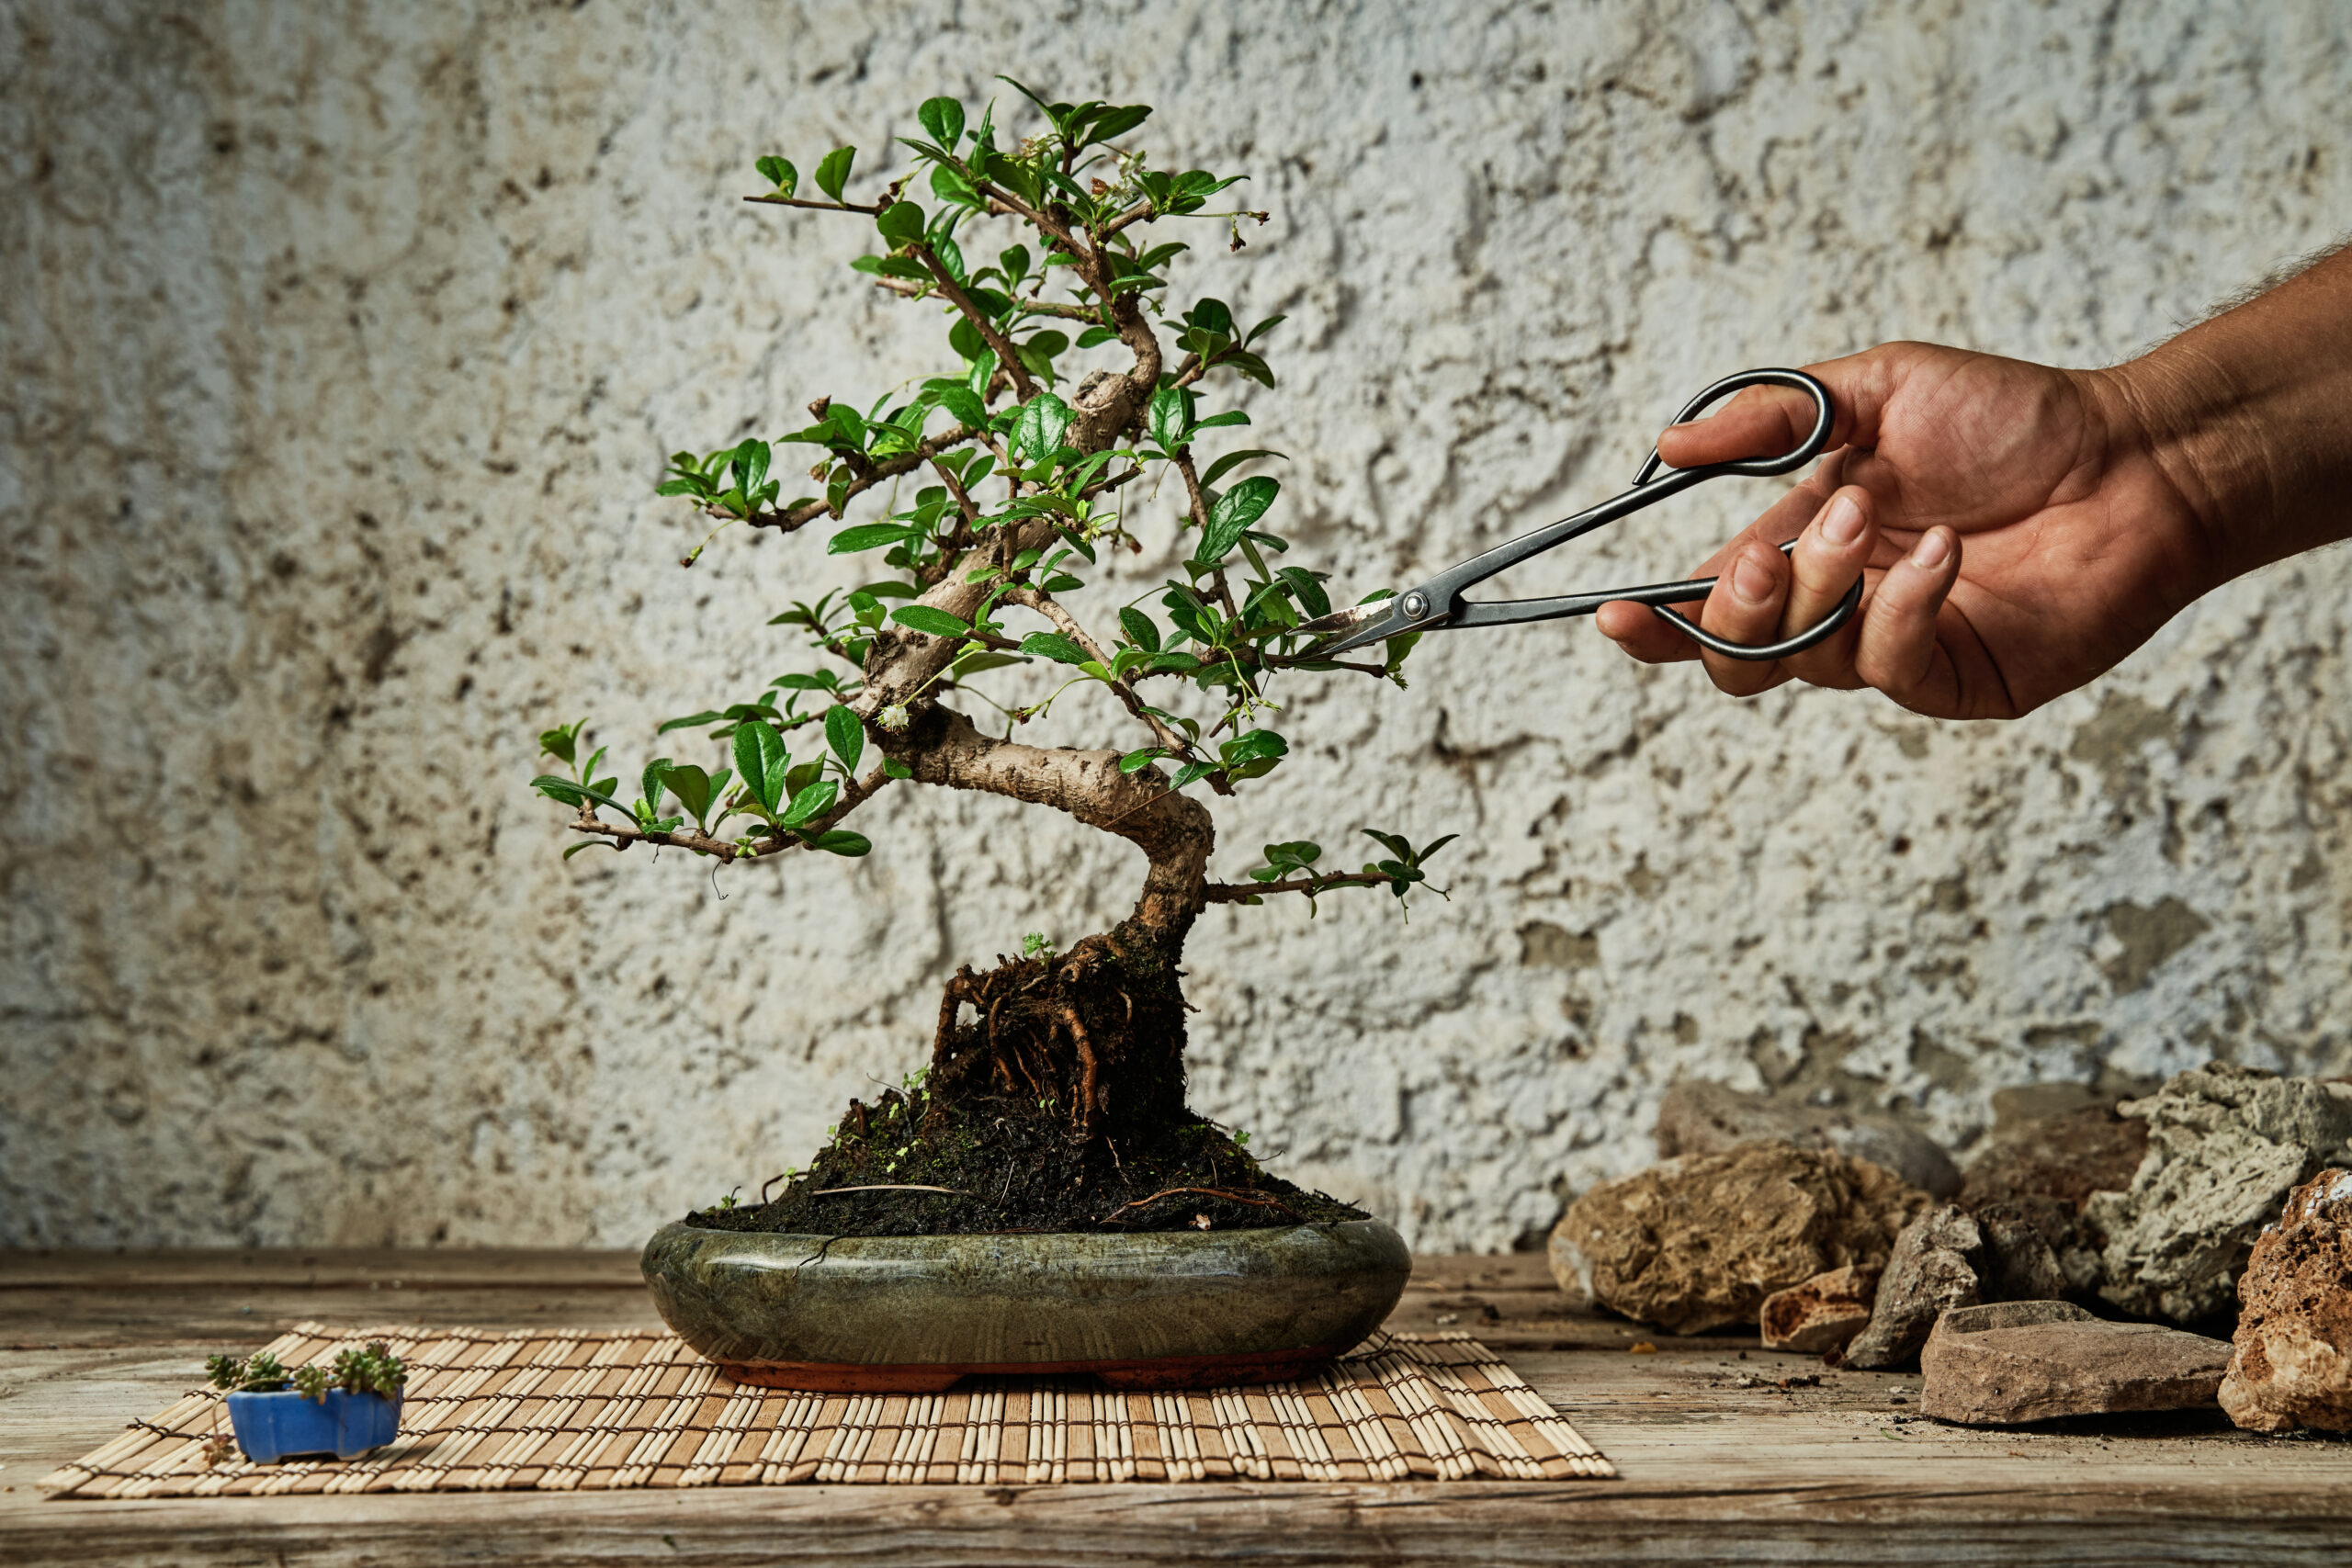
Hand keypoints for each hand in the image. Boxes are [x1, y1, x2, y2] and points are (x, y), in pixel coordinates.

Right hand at [1594, 342, 2217, 718]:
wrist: (2134, 456)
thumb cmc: (2017, 420)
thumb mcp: (1877, 389)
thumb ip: (1772, 420)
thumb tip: (1669, 446)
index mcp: (1801, 545)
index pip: (1704, 607)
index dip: (1654, 625)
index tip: (1614, 615)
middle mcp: (1837, 607)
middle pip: (1733, 661)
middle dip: (1730, 612)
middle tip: (1767, 553)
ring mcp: (1894, 650)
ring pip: (1804, 665)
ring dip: (1822, 591)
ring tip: (1875, 521)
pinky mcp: (1956, 678)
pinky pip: (1890, 668)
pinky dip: (1902, 609)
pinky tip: (1944, 555)